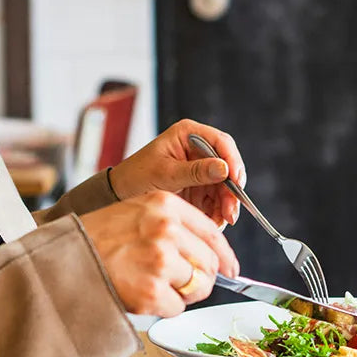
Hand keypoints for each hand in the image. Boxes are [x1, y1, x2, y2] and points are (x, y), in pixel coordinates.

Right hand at [80, 191, 239, 316]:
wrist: (63, 259)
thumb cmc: (97, 237)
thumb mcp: (137, 211)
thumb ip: (173, 224)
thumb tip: (211, 252)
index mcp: (165, 205)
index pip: (213, 233)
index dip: (226, 256)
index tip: (231, 269)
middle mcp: (166, 230)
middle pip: (210, 264)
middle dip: (201, 278)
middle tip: (182, 283)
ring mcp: (159, 261)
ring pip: (197, 287)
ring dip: (182, 293)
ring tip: (154, 285)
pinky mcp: (151, 291)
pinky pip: (177, 307)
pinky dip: (164, 307)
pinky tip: (142, 295)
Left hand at [107, 119, 245, 226]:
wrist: (120, 194)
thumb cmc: (137, 176)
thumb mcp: (166, 174)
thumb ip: (196, 172)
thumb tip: (224, 169)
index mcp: (188, 134)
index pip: (221, 143)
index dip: (233, 161)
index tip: (236, 181)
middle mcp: (198, 149)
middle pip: (227, 167)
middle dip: (231, 191)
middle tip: (231, 212)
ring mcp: (200, 168)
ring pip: (224, 186)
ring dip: (226, 204)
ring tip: (221, 221)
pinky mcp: (199, 186)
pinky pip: (216, 198)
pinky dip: (218, 211)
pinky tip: (214, 221)